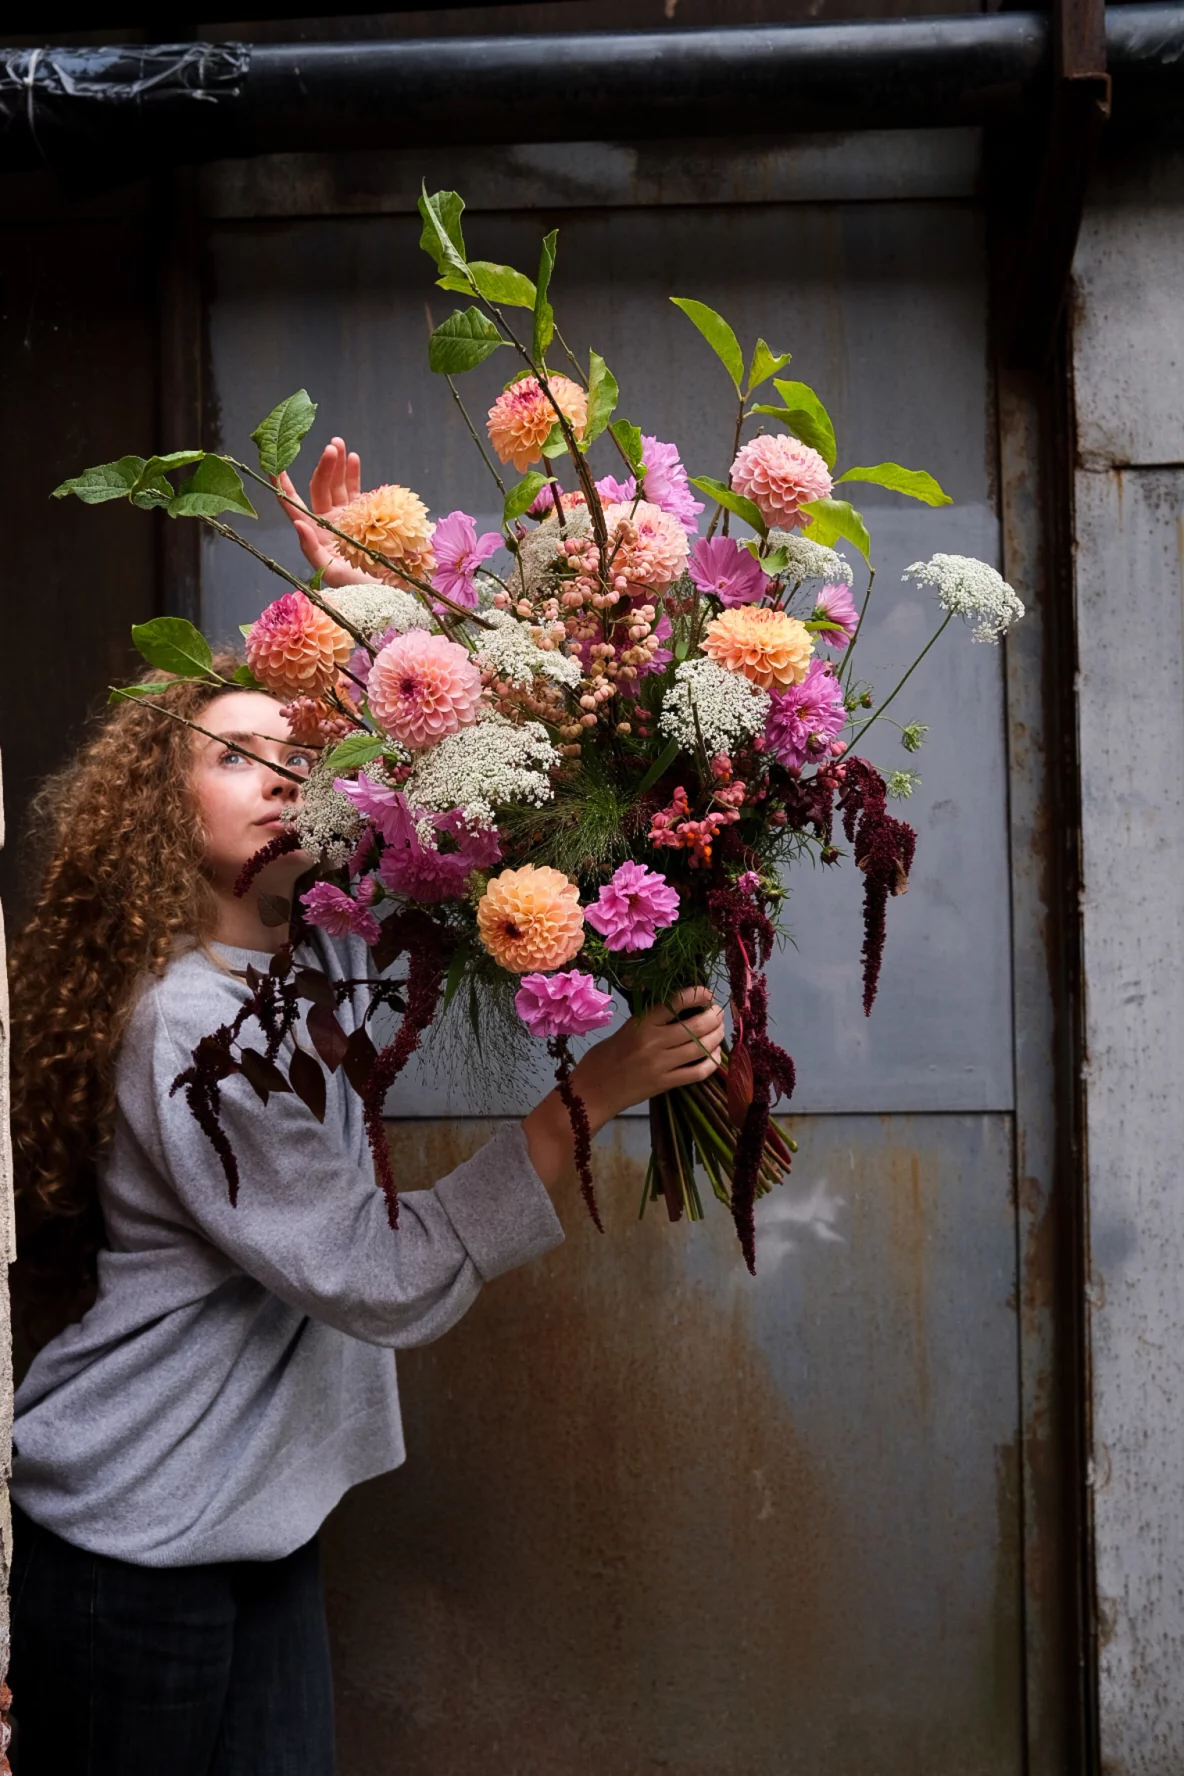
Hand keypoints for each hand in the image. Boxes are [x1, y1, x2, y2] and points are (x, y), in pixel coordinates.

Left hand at [274, 436, 370, 587]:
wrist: (393, 593)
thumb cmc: (361, 590)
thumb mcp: (332, 574)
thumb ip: (313, 550)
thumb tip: (297, 524)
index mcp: (315, 536)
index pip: (294, 506)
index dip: (283, 487)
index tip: (273, 465)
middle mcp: (327, 523)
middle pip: (319, 488)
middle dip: (324, 467)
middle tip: (331, 448)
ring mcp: (345, 517)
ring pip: (336, 484)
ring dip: (337, 463)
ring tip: (338, 444)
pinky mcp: (364, 515)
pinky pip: (355, 490)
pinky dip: (354, 473)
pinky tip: (353, 458)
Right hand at [572, 987, 724, 1128]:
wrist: (592, 1092)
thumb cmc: (603, 1058)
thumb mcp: (623, 1030)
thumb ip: (648, 1020)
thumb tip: (677, 1008)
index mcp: (641, 1024)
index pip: (676, 1002)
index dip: (698, 994)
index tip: (706, 993)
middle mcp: (654, 1042)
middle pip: (696, 1025)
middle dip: (714, 1016)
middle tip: (718, 1013)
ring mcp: (662, 1065)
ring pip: (702, 1047)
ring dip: (716, 1036)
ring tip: (719, 1030)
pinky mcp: (666, 1084)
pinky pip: (698, 1072)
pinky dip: (712, 1062)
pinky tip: (714, 1056)